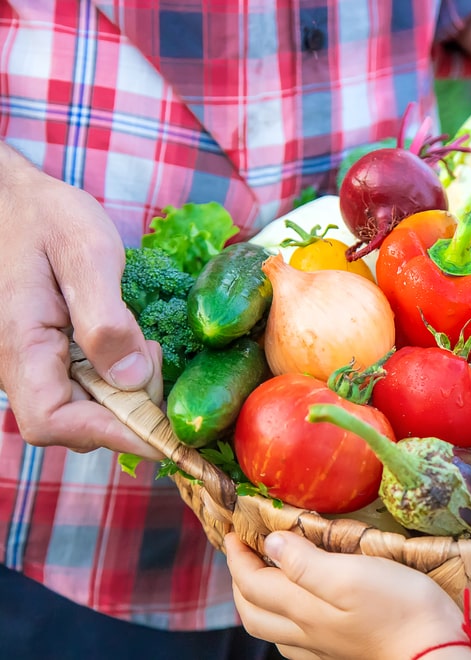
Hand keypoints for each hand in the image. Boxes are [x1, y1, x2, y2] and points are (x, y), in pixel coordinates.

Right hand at [0, 143, 161, 457]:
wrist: (15, 198)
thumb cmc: (46, 217)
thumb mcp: (86, 254)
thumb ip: (106, 318)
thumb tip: (131, 378)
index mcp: (19, 345)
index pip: (53, 422)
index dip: (110, 435)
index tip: (164, 434)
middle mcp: (19, 365)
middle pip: (73, 423)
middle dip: (128, 409)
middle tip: (155, 355)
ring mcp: (33, 363)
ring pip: (82, 407)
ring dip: (126, 392)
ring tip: (145, 342)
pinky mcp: (50, 356)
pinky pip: (84, 385)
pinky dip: (117, 376)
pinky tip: (133, 342)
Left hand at [225, 532, 470, 659]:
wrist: (433, 650)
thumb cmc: (399, 607)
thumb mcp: (351, 574)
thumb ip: (306, 562)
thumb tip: (271, 544)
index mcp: (303, 608)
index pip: (253, 582)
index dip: (239, 555)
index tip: (237, 529)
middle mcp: (305, 632)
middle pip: (253, 610)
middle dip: (240, 579)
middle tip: (245, 550)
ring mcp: (322, 648)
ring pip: (271, 629)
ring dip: (257, 601)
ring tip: (265, 574)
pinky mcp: (340, 653)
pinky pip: (293, 641)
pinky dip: (282, 620)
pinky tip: (299, 609)